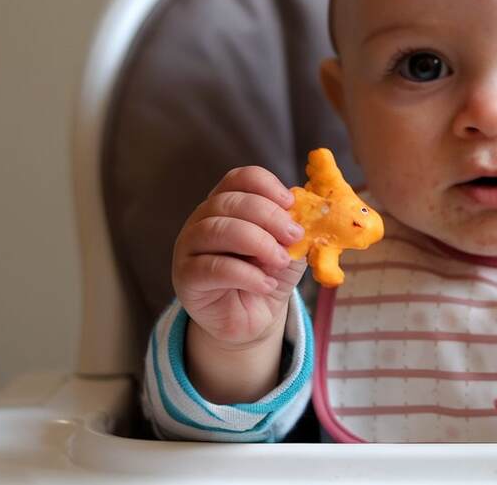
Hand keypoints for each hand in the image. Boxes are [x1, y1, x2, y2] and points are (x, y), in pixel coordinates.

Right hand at [172, 166, 307, 347]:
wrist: (252, 318)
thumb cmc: (268, 275)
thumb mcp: (289, 247)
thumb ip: (295, 228)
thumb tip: (310, 209)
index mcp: (227, 205)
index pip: (238, 179)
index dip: (265, 185)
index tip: (291, 202)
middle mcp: (202, 220)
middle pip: (229, 202)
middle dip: (268, 216)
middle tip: (294, 235)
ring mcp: (189, 247)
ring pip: (218, 230)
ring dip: (259, 243)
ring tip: (281, 261)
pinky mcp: (186, 277)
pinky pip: (215, 268)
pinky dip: (248, 275)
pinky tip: (266, 284)